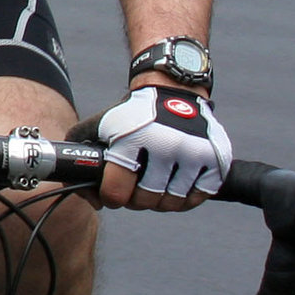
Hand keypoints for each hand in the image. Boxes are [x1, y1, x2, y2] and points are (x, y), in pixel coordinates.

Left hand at [92, 87, 230, 210]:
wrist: (173, 91)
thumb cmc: (133, 114)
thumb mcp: (102, 123)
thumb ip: (81, 151)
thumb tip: (79, 188)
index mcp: (132, 139)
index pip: (117, 191)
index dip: (111, 198)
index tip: (112, 195)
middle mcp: (165, 145)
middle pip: (146, 201)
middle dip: (136, 200)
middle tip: (135, 191)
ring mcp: (194, 153)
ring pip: (173, 203)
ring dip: (161, 201)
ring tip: (155, 188)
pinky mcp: (215, 158)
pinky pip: (198, 198)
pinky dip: (185, 198)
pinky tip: (175, 187)